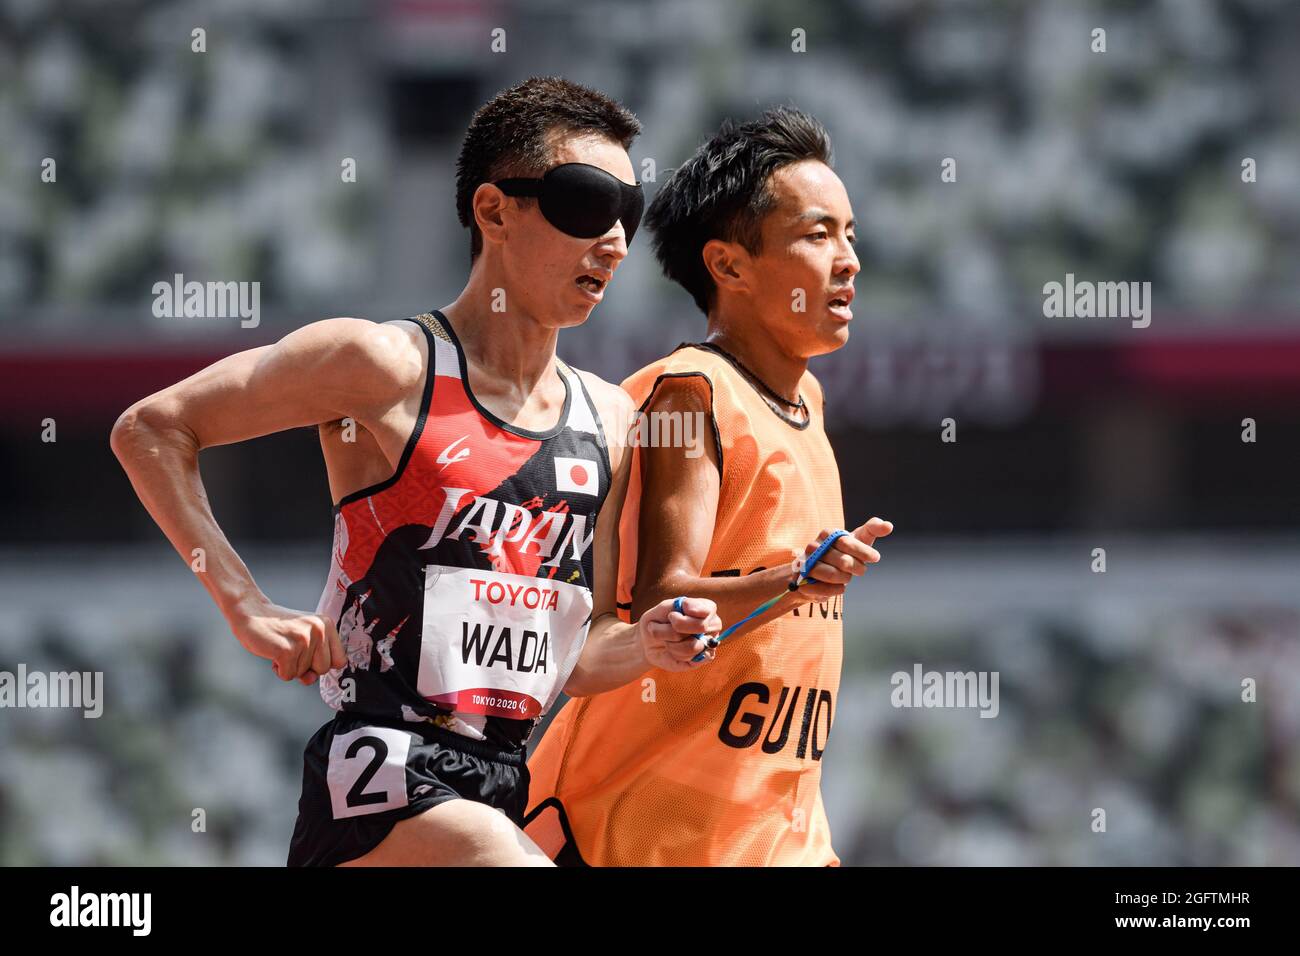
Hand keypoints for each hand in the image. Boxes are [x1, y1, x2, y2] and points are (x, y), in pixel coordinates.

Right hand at [229, 598, 346, 683]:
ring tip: (280, 647)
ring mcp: (303, 640)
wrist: (251, 611)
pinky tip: (273, 654)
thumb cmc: (278, 626)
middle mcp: (319, 631)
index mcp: (327, 625)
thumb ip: (314, 658)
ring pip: (303, 674)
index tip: (310, 658)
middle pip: (323, 669)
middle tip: (292, 650)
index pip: (340, 660)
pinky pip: (288, 676)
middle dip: (306, 667)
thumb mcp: (304, 636)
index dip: (323, 664)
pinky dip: (278, 670)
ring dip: (289, 666)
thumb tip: (311, 679)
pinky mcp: (286, 650)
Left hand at [638, 596, 721, 671]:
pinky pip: (692, 659)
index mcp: (705, 608)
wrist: (648, 643)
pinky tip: (673, 650)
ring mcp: (708, 643)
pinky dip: (676, 655)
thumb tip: (693, 613)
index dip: (690, 611)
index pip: (707, 609)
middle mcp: (711, 625)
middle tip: (665, 626)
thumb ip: (676, 606)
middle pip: (701, 626)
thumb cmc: (657, 621)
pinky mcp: (702, 658)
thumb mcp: (661, 609)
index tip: (672, 614)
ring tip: (665, 640)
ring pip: (693, 646)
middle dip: (674, 629)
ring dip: (671, 644)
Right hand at [793, 517, 893, 600]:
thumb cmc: (843, 552)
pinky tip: (840, 587)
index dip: (864, 552)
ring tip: (847, 577)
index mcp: (828, 534)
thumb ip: (873, 529)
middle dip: (857, 568)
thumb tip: (888, 526)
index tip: (875, 558)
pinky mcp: (803, 581)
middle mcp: (814, 546)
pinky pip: (825, 589)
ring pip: (833, 575)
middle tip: (860, 570)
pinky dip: (836, 590)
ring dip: (846, 579)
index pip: (847, 542)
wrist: (820, 571)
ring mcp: (806, 564)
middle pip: (843, 561)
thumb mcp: (859, 538)